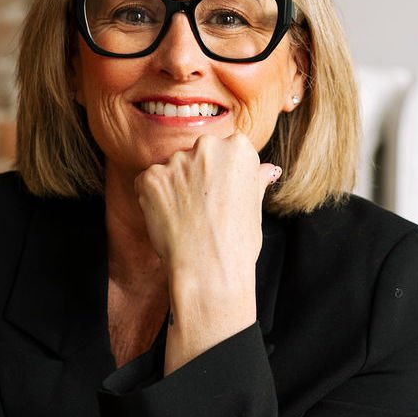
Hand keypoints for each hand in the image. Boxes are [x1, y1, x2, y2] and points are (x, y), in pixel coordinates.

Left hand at [133, 133, 278, 372]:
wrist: (208, 269)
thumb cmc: (237, 243)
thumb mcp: (255, 207)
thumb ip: (255, 180)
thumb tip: (267, 170)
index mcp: (237, 148)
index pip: (226, 149)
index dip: (221, 175)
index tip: (221, 194)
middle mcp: (207, 147)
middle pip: (197, 155)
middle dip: (197, 177)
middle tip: (203, 209)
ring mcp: (177, 161)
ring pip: (173, 169)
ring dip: (175, 188)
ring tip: (187, 218)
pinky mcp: (151, 177)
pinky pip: (150, 182)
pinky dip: (154, 199)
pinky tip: (169, 219)